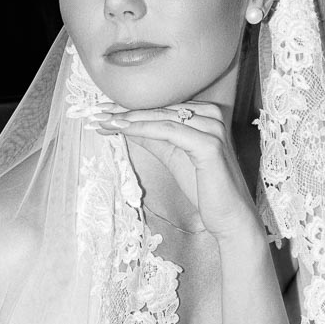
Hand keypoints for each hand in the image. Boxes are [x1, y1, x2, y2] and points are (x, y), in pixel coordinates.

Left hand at [92, 101, 265, 243]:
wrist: (228, 217)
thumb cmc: (204, 189)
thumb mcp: (171, 156)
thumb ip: (152, 138)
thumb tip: (124, 124)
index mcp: (205, 115)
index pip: (161, 106)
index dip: (130, 107)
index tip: (103, 110)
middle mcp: (211, 115)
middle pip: (159, 108)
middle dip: (124, 110)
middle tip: (96, 112)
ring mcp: (212, 128)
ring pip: (161, 116)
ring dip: (128, 117)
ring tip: (103, 120)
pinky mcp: (209, 144)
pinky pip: (168, 130)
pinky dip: (142, 128)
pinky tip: (121, 128)